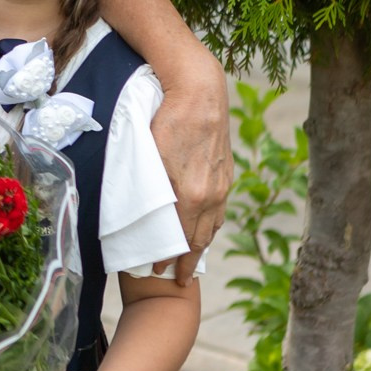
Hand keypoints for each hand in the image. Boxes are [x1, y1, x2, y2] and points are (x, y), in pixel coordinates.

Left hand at [149, 52, 233, 283]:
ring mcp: (223, 184)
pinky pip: (220, 208)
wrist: (200, 92)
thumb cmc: (168, 120)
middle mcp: (213, 195)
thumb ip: (152, 190)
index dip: (172, 258)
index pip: (182, 239)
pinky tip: (206, 227)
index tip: (159, 271)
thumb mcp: (151, 157)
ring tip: (191, 260)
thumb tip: (143, 216)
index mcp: (193, 195)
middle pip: (201, 238)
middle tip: (177, 279)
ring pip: (213, 225)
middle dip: (189, 261)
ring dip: (202, 244)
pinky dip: (212, 223)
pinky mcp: (227, 173)